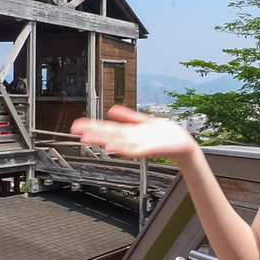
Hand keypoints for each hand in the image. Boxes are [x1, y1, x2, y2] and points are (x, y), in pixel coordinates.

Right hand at [70, 106, 198, 162]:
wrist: (182, 143)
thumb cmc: (165, 133)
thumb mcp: (144, 120)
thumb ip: (128, 116)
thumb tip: (112, 110)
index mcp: (130, 131)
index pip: (107, 127)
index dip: (92, 126)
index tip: (78, 125)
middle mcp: (132, 138)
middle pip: (109, 134)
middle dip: (93, 132)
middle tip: (77, 131)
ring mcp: (139, 144)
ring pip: (117, 142)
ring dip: (103, 140)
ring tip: (89, 138)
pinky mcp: (149, 149)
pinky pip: (133, 149)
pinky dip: (122, 148)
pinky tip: (112, 146)